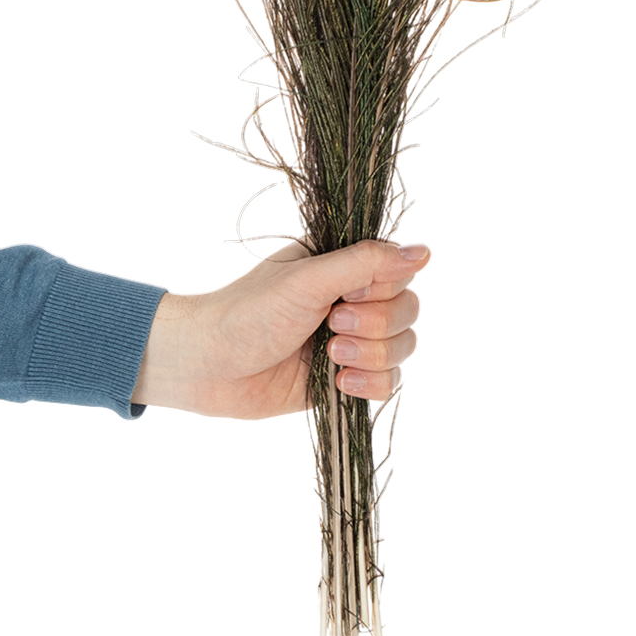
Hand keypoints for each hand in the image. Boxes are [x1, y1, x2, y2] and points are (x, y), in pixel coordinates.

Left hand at [131, 239, 427, 418]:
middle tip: (331, 327)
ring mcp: (352, 339)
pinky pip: (389, 382)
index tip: (347, 294)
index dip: (382, 288)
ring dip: (373, 355)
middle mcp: (353, 297)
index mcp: (343, 264)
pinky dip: (372, 384)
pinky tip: (340, 383)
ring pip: (403, 347)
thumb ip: (366, 264)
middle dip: (376, 325)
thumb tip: (424, 251)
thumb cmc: (249, 313)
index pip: (399, 271)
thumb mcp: (309, 280)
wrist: (210, 367)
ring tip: (331, 357)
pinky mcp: (347, 377)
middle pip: (408, 310)